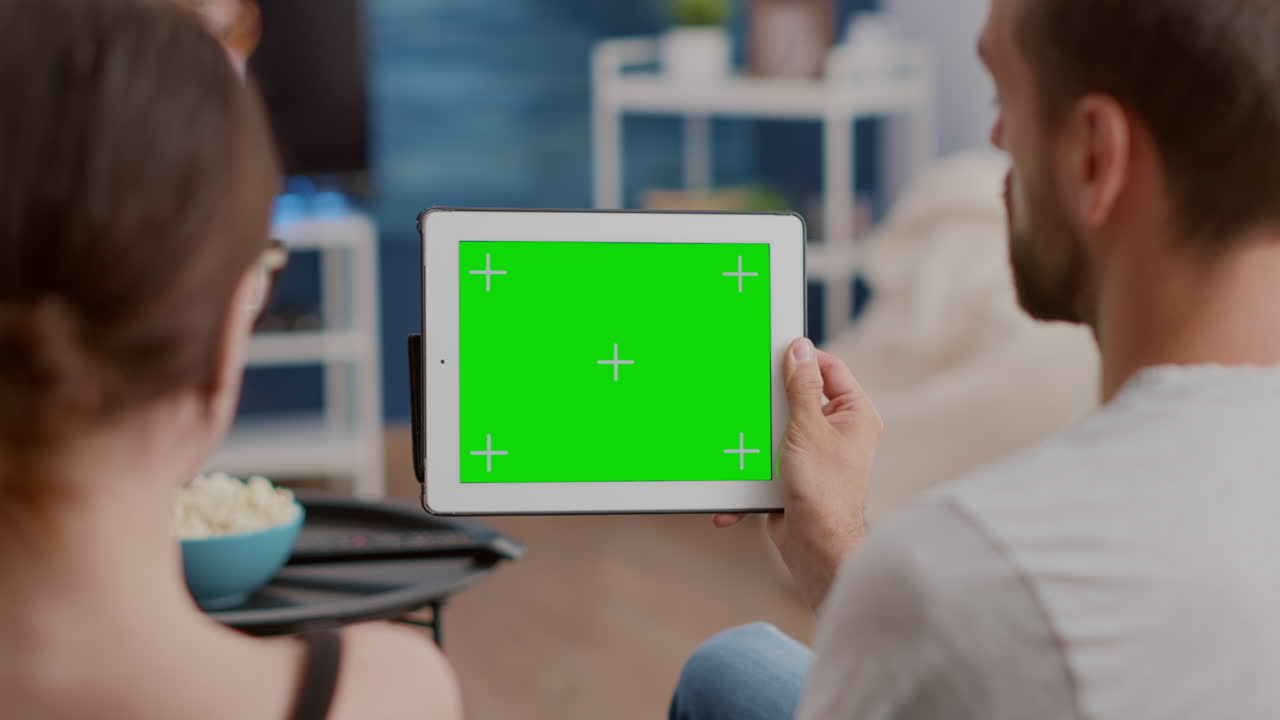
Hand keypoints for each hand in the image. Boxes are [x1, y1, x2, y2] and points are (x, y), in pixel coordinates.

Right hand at [715, 338, 881, 608]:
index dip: (803, 359)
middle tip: (749, 392)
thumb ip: (802, 387)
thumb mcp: (809, 428)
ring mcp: (814, 454)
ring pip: (777, 429)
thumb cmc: (824, 491)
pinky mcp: (793, 476)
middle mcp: (838, 432)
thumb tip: (800, 349)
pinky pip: (768, 462)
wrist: (815, 549)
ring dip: (756, 440)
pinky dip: (751, 473)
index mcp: (854, 415)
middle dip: (770, 401)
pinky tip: (736, 486)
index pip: (830, 369)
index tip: (773, 353)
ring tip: (740, 441)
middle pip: (798, 398)